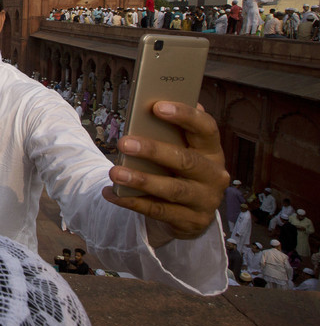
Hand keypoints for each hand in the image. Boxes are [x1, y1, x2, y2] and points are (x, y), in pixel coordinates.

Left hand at [102, 101, 228, 246]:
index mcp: (212, 150)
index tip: (157, 106)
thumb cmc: (179, 170)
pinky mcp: (191, 221)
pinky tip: (111, 193)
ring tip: (114, 172)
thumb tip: (153, 103)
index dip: (185, 116)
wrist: (191, 212)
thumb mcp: (182, 150)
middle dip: (153, 150)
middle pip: (185, 160)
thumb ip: (171, 131)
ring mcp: (205, 200)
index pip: (206, 128)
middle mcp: (214, 175)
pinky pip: (158, 211)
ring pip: (172, 190)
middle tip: (123, 143)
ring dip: (141, 181)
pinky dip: (132, 202)